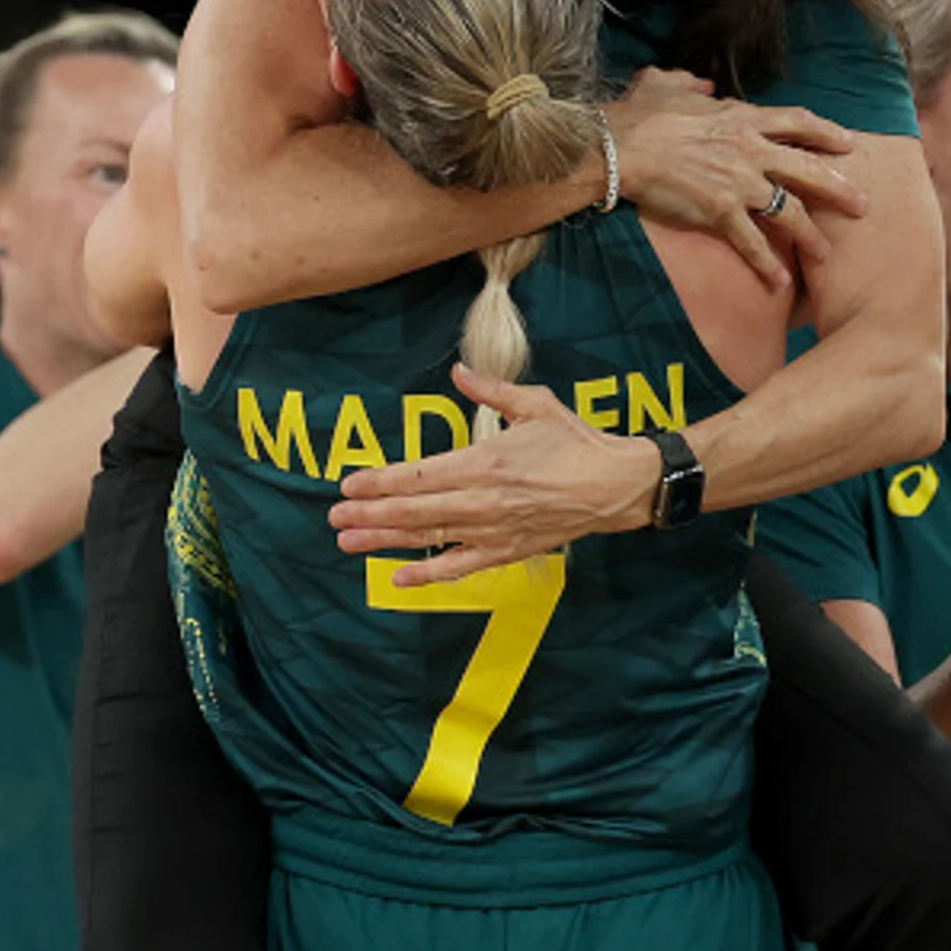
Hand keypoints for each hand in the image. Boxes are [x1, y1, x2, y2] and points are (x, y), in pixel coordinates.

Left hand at [331, 363, 661, 584]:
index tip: (349, 483)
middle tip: (334, 516)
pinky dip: (428, 575)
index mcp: (484, 461)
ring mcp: (492, 529)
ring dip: (385, 541)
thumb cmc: (575, 441)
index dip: (380, 481)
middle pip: (413, 510)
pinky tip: (398, 579)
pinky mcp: (506, 551)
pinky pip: (460, 567)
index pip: (418, 475)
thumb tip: (458, 372)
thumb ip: (491, 390)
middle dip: (369, 514)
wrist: (615, 486)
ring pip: (428, 538)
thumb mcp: (535, 404)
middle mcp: (482, 500)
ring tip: (348, 542)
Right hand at [607, 68, 871, 282]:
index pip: (796, 122)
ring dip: (810, 235)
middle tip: (863, 205)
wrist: (617, 147)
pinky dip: (768, 263)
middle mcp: (749, 148)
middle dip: (839, 187)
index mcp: (741, 117)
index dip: (826, 133)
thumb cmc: (637, 115)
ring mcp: (738, 181)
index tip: (848, 143)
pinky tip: (780, 281)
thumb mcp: (666, 84)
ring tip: (827, 254)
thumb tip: (703, 84)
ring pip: (789, 210)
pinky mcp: (720, 211)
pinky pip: (752, 241)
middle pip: (808, 168)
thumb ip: (691, 83)